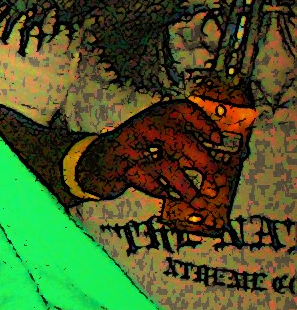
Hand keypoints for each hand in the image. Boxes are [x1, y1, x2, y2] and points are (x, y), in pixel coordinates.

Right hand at [72, 102, 241, 211]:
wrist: (92, 163)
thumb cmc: (132, 151)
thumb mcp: (154, 139)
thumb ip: (179, 142)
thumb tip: (212, 157)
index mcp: (153, 116)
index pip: (182, 110)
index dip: (203, 123)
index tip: (217, 140)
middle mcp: (141, 128)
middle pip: (177, 139)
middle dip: (201, 160)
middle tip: (216, 176)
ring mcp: (129, 149)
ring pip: (165, 166)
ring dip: (186, 186)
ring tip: (198, 198)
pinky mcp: (120, 170)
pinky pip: (147, 182)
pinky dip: (162, 190)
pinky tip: (172, 196)